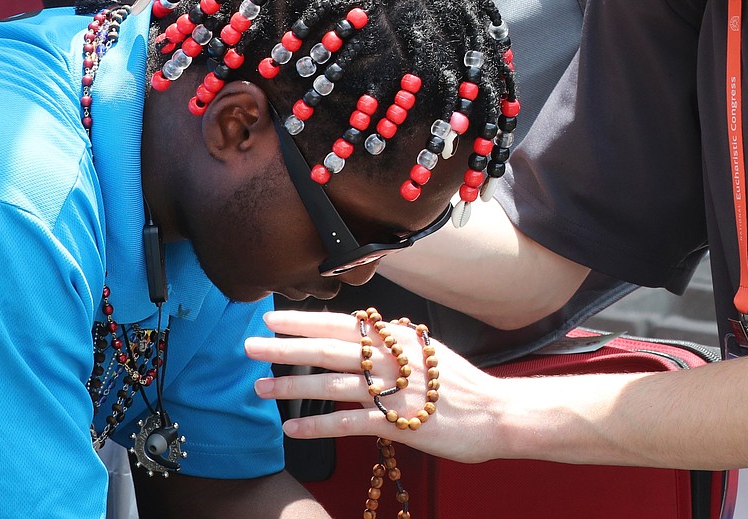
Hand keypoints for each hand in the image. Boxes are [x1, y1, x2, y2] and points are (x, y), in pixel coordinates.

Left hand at [247, 309, 504, 462]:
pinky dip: (318, 426)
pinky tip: (293, 429)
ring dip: (293, 386)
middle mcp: (393, 358)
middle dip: (287, 346)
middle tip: (251, 345)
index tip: (272, 318)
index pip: (343, 324)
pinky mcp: (398, 423)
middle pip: (330, 348)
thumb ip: (392, 345)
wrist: (497, 413)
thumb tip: (362, 338)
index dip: (305, 321)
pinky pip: (349, 423)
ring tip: (262, 387)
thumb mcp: (427, 351)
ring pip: (333, 384)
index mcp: (398, 338)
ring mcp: (395, 390)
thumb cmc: (460, 384)